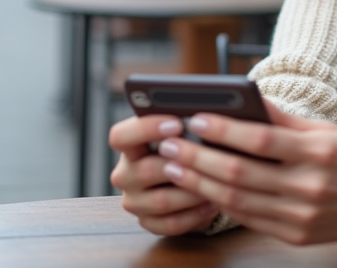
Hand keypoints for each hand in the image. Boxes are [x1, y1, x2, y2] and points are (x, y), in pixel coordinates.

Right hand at [109, 114, 218, 235]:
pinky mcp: (148, 222)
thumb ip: (184, 121)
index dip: (146, 129)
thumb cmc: (188, 145)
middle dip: (180, 164)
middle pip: (145, 171)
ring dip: (192, 191)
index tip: (177, 123)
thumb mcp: (183, 130)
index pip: (120, 136)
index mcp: (128, 146)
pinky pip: (171, 224)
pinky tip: (211, 203)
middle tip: (208, 156)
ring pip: (161, 201)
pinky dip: (194, 215)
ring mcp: (134, 201)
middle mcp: (125, 175)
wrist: (190, 178)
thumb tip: (204, 113)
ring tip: (216, 181)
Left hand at [154, 100, 336, 245]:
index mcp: (319, 153)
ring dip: (199, 183)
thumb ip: (283, 117)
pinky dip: (220, 203)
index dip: (223, 130)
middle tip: (169, 144)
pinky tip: (201, 188)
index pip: (260, 140)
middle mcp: (309, 187)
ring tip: (174, 166)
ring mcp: (301, 216)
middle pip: (240, 174)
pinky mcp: (296, 235)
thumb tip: (243, 96)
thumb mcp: (325, 129)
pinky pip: (249, 218)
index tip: (195, 118)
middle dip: (197, 158)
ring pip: (237, 201)